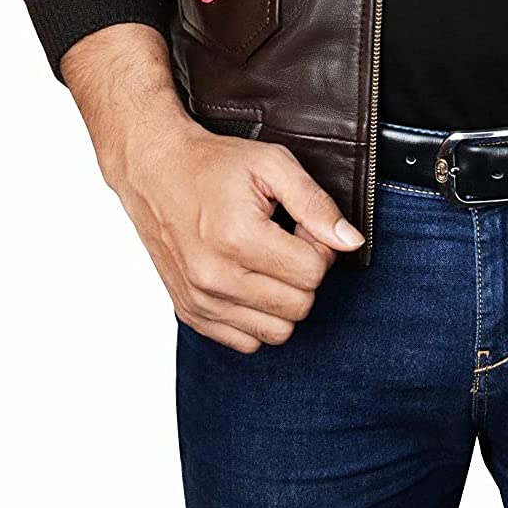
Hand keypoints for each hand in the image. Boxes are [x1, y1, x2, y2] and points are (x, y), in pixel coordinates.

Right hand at [113, 121, 363, 353]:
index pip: (313, 272)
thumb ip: (316, 204)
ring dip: (284, 298)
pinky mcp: (190, 313)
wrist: (155, 170)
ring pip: (277, 332)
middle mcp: (215, 277)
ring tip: (268, 260)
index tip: (300, 225)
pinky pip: (246, 342)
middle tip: (286, 240)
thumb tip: (352, 242)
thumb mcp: (273, 164)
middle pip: (299, 306)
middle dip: (305, 272)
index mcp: (238, 238)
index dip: (319, 245)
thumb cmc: (214, 164)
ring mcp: (200, 300)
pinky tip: (250, 280)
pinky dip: (258, 317)